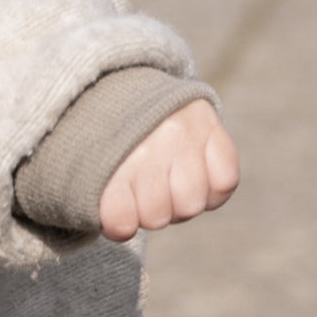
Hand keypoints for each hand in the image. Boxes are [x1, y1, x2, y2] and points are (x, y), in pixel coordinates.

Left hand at [99, 101, 238, 241]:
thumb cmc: (111, 145)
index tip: (119, 207)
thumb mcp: (91, 167)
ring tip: (172, 181)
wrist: (129, 86)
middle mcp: (146, 144)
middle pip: (157, 218)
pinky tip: (200, 175)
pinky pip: (225, 182)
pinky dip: (215, 189)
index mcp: (106, 156)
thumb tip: (122, 229)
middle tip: (147, 189)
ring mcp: (182, 134)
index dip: (122, 225)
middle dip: (152, 212)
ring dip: (183, 203)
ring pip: (191, 205)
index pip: (121, 222)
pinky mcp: (212, 126)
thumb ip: (102, 203)